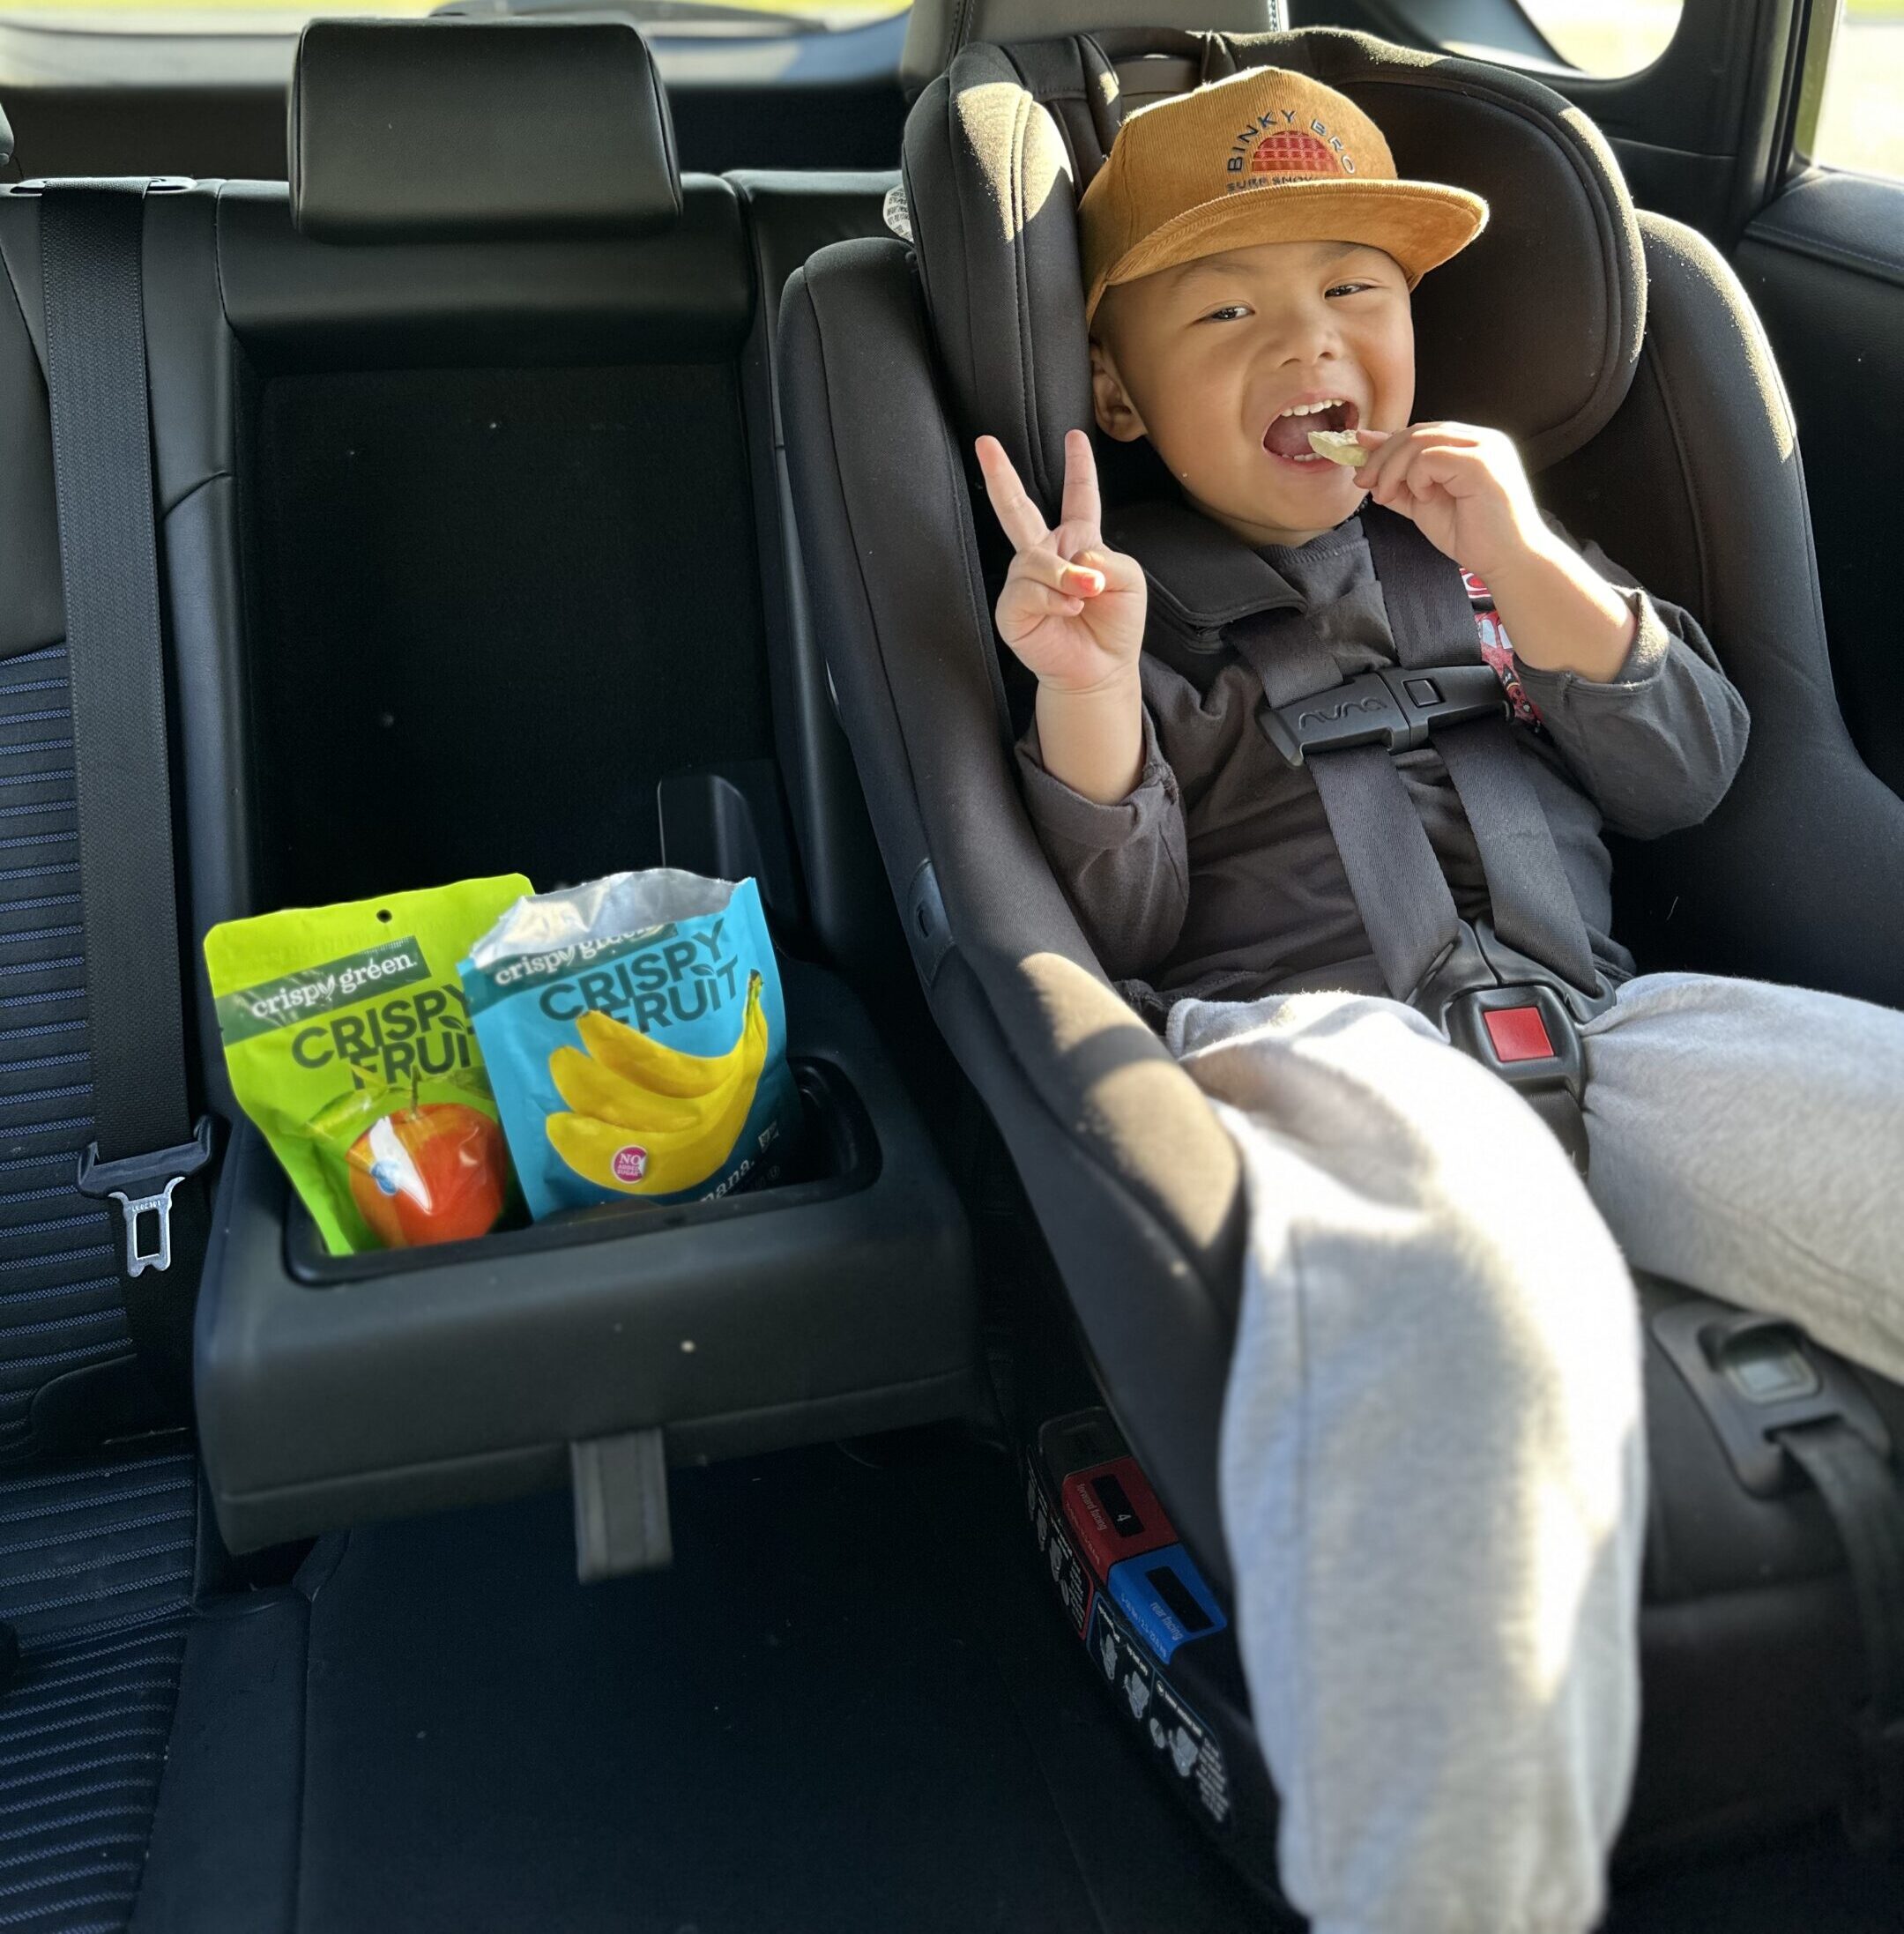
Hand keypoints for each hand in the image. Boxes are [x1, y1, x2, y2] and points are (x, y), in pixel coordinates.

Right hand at [976, 429, 1146, 694]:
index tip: (1075, 436)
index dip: (1079, 467)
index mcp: (1079, 542)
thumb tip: (1075, 558)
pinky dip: (1053, 598)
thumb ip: (1110, 559)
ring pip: (1035, 559)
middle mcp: (1046, 556)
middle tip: (984, 442)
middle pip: (1018, 509)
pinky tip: (1069, 610)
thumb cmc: (1116, 627)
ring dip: (1064, 577)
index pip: (1079, 497)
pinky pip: (1026, 590)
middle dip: (1000, 475)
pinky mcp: (1011, 608)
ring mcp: (1024, 581)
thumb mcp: (1130, 584)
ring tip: (1085, 597)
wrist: (1100, 671)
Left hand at [1351, 422, 1556, 582]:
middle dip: (1382, 456)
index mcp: (1471, 447)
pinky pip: (1430, 458)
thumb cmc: (1475, 537)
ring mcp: (1484, 448)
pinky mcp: (1481, 463)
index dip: (1387, 443)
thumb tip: (1369, 471)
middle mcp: (1481, 440)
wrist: (1509, 562)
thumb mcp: (1426, 506)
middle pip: (1418, 432)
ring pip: (1419, 441)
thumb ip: (1402, 485)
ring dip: (1392, 469)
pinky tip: (1425, 498)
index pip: (1423, 433)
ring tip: (1387, 496)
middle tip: (1364, 482)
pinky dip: (1416, 478)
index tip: (1360, 460)